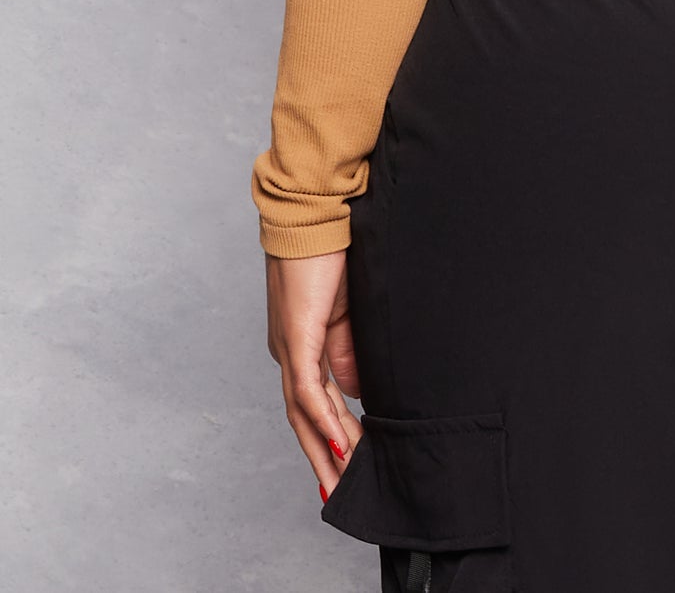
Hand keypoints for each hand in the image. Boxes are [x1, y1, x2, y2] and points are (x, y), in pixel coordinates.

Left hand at [265, 248, 363, 500]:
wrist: (313, 214)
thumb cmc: (331, 253)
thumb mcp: (345, 312)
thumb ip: (347, 351)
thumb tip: (352, 391)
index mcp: (297, 345)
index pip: (311, 404)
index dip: (327, 437)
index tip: (345, 467)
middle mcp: (286, 352)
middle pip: (301, 420)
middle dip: (322, 460)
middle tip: (339, 496)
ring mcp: (288, 347)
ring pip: (302, 414)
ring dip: (324, 451)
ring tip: (343, 483)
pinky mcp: (296, 337)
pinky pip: (310, 390)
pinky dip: (325, 420)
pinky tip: (342, 444)